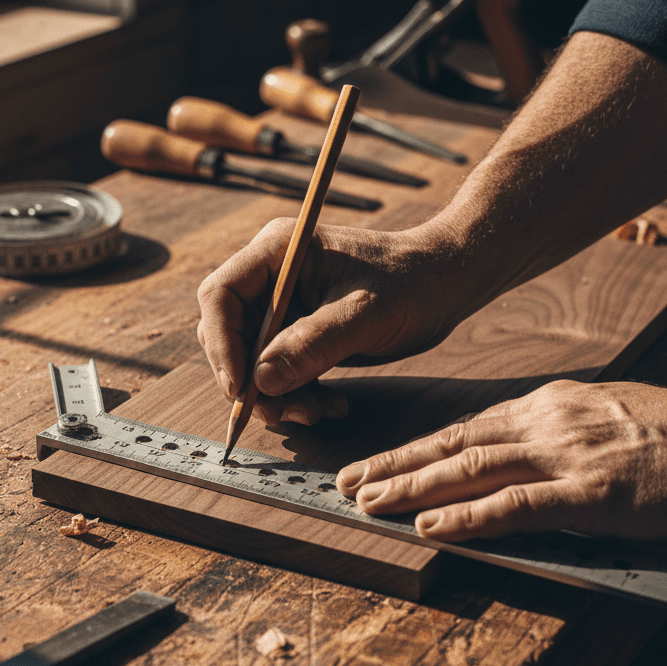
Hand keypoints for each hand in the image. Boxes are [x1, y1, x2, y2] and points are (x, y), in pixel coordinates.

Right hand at [197, 218, 471, 424]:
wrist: (446, 283)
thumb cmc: (412, 282)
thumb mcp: (364, 314)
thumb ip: (312, 344)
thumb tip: (261, 380)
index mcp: (277, 252)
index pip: (220, 296)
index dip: (221, 343)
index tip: (240, 387)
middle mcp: (272, 277)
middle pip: (229, 333)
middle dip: (249, 378)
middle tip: (279, 413)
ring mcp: (284, 306)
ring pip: (252, 360)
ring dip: (275, 395)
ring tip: (315, 413)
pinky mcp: (300, 333)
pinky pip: (280, 371)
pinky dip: (297, 395)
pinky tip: (331, 405)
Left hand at [336, 379, 666, 540]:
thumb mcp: (603, 417)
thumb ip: (552, 434)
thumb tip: (510, 455)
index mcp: (546, 407)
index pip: (462, 428)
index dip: (412, 449)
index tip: (373, 462)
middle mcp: (545, 424)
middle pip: (453, 444)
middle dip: (394, 466)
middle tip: (346, 482)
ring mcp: (567, 457)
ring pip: (471, 469)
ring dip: (413, 488)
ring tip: (367, 503)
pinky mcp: (593, 495)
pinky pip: (517, 505)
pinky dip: (469, 516)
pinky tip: (431, 527)